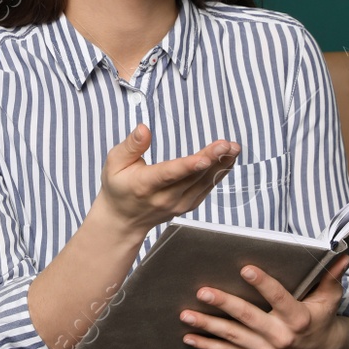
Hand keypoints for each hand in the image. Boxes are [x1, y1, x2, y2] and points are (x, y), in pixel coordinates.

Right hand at [93, 123, 239, 233]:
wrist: (123, 220)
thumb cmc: (118, 186)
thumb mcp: (114, 162)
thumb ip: (131, 146)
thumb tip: (144, 128)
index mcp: (144, 185)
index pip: (169, 175)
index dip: (188, 166)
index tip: (205, 158)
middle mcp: (164, 198)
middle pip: (192, 178)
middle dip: (212, 160)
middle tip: (228, 144)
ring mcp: (178, 204)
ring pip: (203, 183)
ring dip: (220, 165)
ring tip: (233, 148)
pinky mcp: (187, 206)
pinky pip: (206, 189)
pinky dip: (219, 174)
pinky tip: (228, 160)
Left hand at [178, 253, 348, 348]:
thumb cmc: (322, 319)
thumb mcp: (330, 297)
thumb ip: (330, 276)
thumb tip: (339, 252)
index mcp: (298, 318)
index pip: (279, 298)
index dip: (263, 284)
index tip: (246, 268)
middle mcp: (281, 337)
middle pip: (248, 318)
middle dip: (224, 303)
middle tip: (203, 291)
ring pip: (233, 336)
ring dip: (207, 325)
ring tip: (186, 314)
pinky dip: (208, 346)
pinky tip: (190, 337)